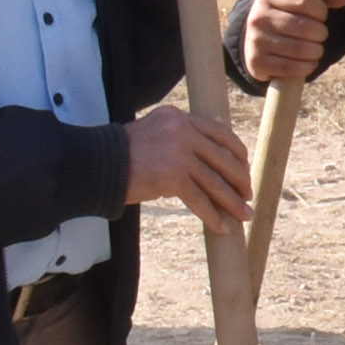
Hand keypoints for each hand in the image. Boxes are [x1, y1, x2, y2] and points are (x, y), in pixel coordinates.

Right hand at [124, 105, 253, 230]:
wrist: (97, 163)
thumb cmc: (122, 154)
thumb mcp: (154, 133)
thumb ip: (179, 138)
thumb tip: (206, 161)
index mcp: (180, 118)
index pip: (221, 133)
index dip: (238, 153)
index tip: (244, 168)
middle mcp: (182, 131)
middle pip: (224, 158)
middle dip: (240, 180)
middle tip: (247, 196)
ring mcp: (179, 153)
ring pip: (216, 182)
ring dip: (233, 202)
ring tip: (244, 215)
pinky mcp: (172, 177)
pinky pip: (200, 200)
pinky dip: (213, 215)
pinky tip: (221, 227)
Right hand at [242, 0, 342, 86]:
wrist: (256, 39)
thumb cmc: (286, 16)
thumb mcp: (299, 2)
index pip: (303, 0)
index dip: (320, 10)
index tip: (322, 15)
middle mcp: (258, 17)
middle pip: (303, 27)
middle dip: (320, 33)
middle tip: (322, 35)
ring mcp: (255, 40)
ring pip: (298, 49)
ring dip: (316, 51)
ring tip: (317, 49)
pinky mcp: (256, 62)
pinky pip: (289, 68)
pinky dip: (306, 67)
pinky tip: (311, 63)